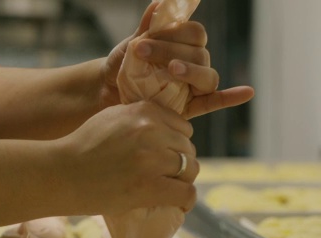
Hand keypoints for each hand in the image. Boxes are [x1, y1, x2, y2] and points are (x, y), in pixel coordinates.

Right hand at [54, 101, 197, 215]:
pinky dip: (186, 200)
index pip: (182, 126)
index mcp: (143, 111)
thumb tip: (164, 131)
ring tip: (170, 190)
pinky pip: (186, 192)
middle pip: (187, 148)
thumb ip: (138, 118)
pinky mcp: (150, 185)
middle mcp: (151, 130)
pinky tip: (179, 204)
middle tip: (165, 177)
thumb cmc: (80, 149)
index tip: (166, 156)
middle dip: (179, 162)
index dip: (175, 143)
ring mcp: (151, 159)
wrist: (60, 174)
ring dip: (182, 180)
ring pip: (190, 169)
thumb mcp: (110, 118)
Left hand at [100, 2, 253, 117]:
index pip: (193, 33)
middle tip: (141, 50)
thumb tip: (160, 3)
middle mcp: (194, 63)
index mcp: (184, 44)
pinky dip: (231, 97)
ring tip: (172, 69)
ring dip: (192, 71)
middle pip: (199, 53)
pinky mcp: (191, 107)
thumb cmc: (123, 67)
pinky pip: (215, 102)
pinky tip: (247, 92)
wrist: (109, 94)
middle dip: (169, 50)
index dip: (174, 32)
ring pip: (207, 76)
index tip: (143, 37)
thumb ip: (147, 27)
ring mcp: (194, 86)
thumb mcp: (129, 47)